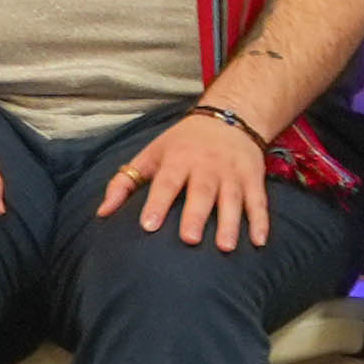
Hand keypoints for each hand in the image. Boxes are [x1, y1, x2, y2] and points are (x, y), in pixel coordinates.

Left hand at [96, 107, 276, 249]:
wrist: (230, 116)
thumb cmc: (182, 143)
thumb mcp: (151, 154)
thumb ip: (124, 183)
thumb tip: (102, 213)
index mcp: (178, 159)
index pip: (166, 183)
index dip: (158, 203)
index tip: (149, 226)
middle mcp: (207, 166)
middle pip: (201, 192)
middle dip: (196, 215)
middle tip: (189, 239)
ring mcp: (233, 173)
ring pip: (232, 199)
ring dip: (230, 223)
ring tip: (225, 247)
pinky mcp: (254, 178)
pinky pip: (259, 202)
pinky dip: (261, 222)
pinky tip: (259, 241)